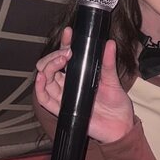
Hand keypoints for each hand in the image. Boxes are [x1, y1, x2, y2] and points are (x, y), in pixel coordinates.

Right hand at [34, 26, 134, 144]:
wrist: (120, 126)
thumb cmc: (117, 103)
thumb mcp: (113, 81)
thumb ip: (108, 63)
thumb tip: (109, 43)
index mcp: (79, 75)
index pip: (65, 57)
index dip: (64, 44)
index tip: (69, 33)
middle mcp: (68, 84)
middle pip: (51, 67)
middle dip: (54, 56)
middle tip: (67, 53)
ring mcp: (64, 97)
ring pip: (46, 80)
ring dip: (48, 67)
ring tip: (59, 61)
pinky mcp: (62, 110)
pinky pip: (44, 99)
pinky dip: (39, 88)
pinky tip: (41, 78)